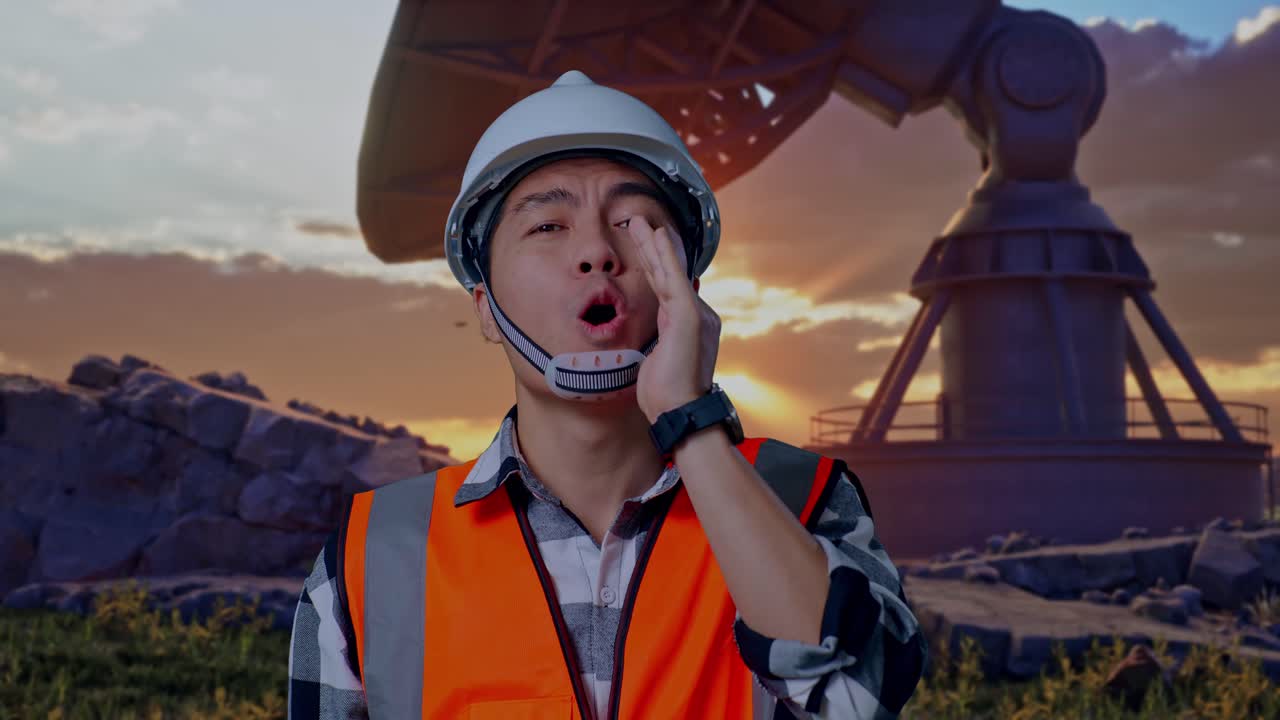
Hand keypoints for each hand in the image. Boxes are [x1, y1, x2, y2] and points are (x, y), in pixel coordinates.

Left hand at [626, 217, 720, 422]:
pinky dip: (666, 256)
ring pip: (669, 272)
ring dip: (653, 244)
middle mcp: (698, 314)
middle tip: (636, 222)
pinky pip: (674, 279)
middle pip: (668, 274)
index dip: (654, 264)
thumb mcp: (656, 361)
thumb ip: (658, 339)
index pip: (668, 287)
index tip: (642, 244)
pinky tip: (657, 235)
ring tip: (638, 220)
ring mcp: (695, 314)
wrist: (681, 413)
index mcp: (688, 324)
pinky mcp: (690, 317)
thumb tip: (653, 329)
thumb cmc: (666, 396)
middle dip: (651, 247)